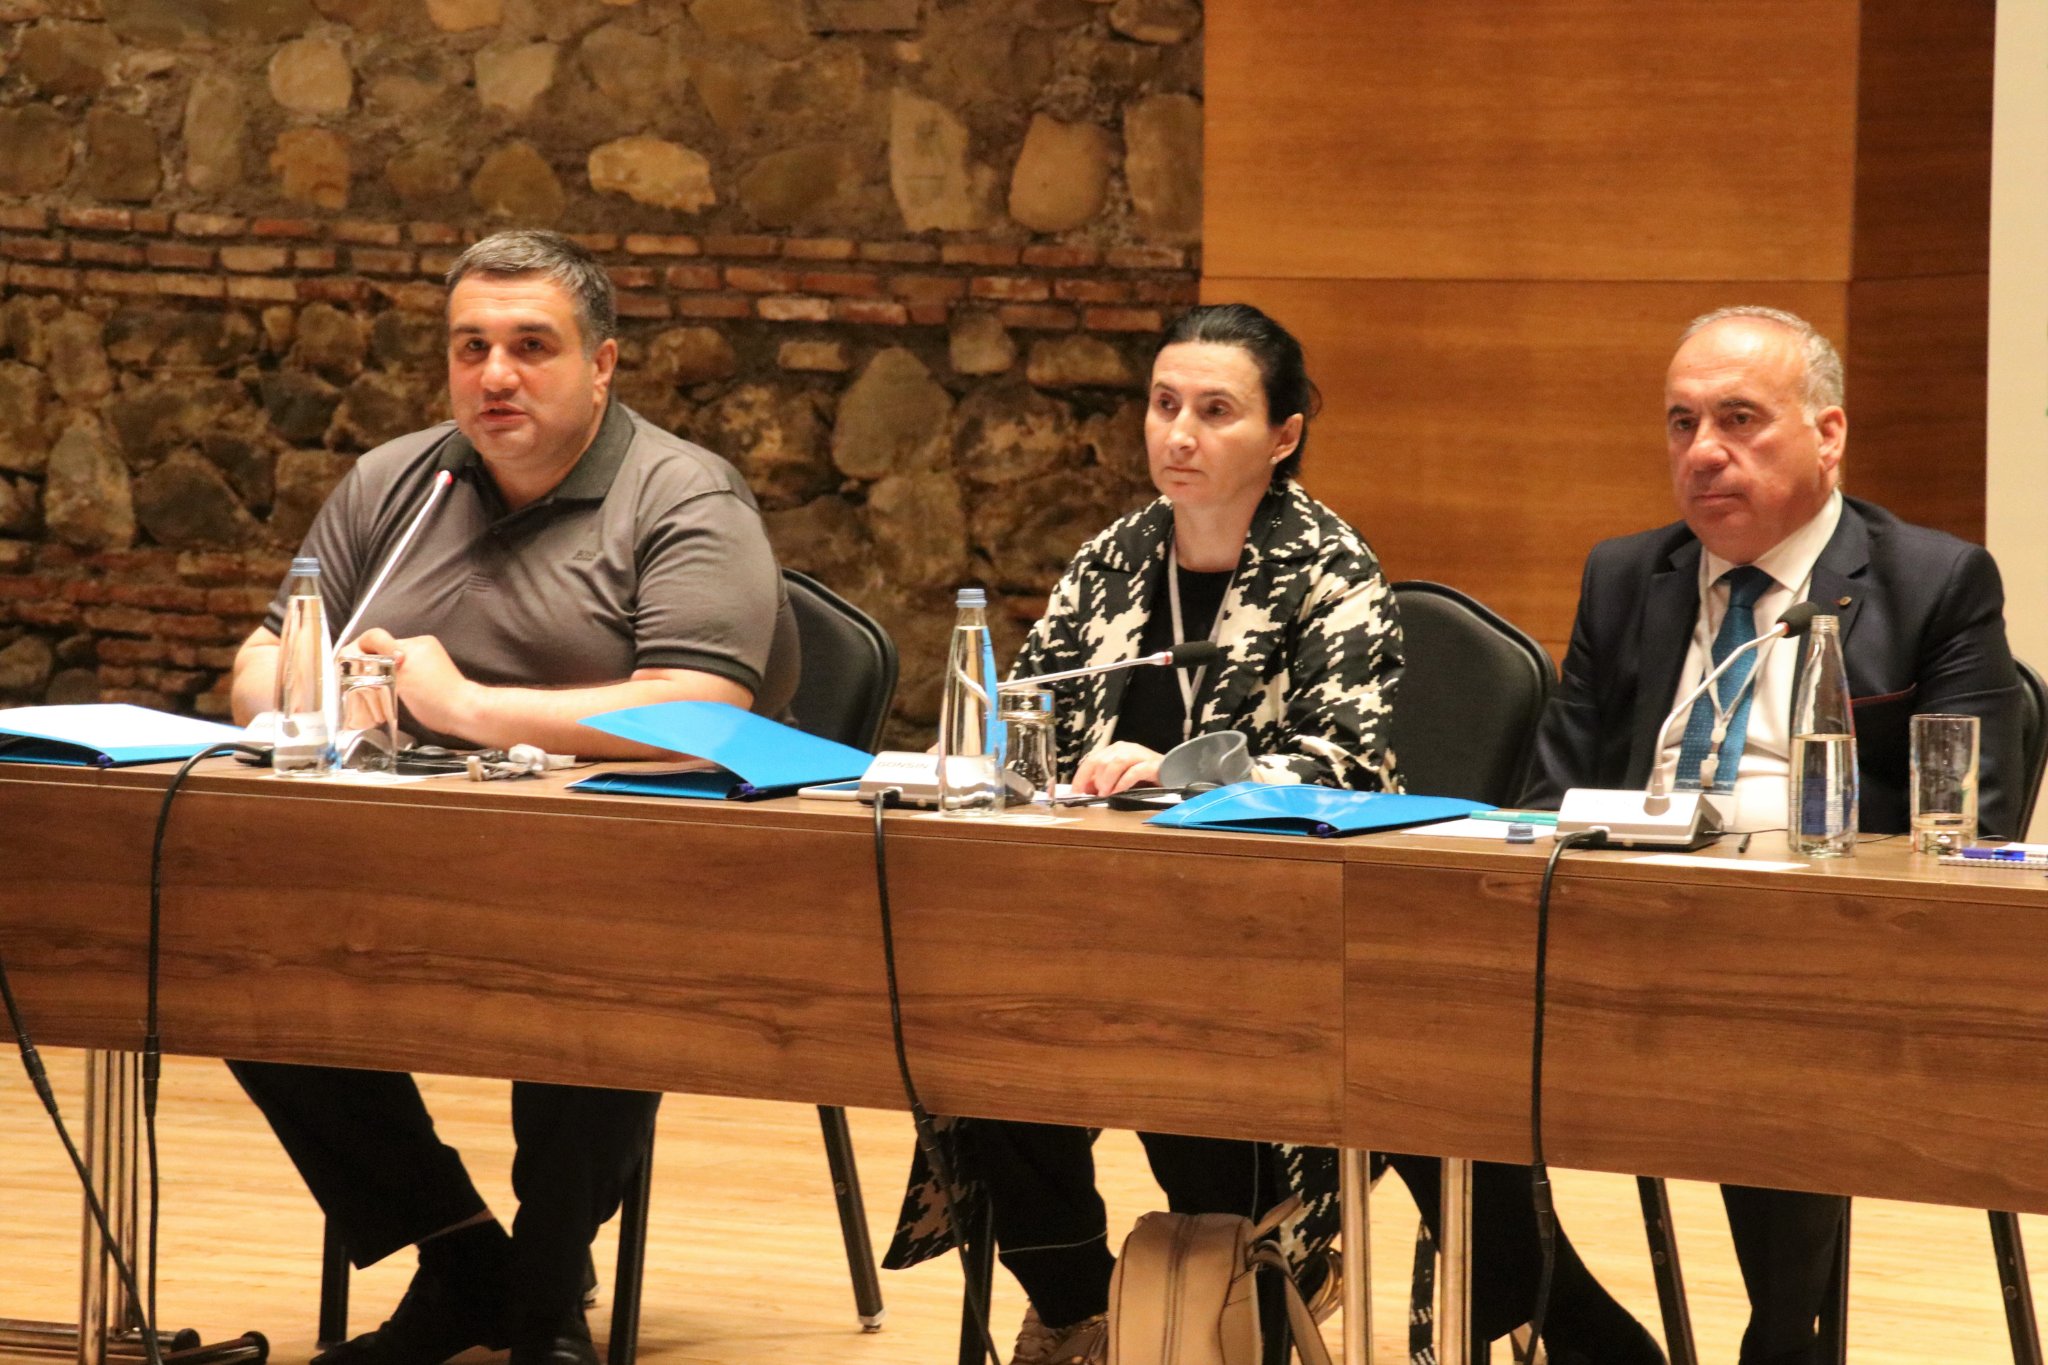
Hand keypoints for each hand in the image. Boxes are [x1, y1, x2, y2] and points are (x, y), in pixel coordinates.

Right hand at [353, 628, 476, 738]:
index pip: (375, 637)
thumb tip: (356, 650)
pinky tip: (389, 688)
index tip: (346, 662)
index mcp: (412, 644)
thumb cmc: (435, 697)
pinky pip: (404, 668)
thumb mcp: (402, 678)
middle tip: (355, 677)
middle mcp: (419, 646)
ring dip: (380, 670)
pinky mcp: (430, 671)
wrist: (463, 711)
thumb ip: (379, 661)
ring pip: (391, 660)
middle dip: (367, 661)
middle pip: (382, 648)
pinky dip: (394, 676)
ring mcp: (426, 658)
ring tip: (370, 685)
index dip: (357, 649)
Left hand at [1072, 742, 1163, 795]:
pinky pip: (1135, 771)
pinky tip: (1118, 792)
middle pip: (1102, 759)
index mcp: (1115, 751)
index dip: (1081, 777)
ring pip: (1117, 761)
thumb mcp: (1119, 780)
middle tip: (1094, 795)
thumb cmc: (1145, 779)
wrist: (1175, 775)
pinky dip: (1123, 782)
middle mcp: (1126, 749)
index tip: (1075, 793)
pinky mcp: (1153, 765)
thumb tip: (1085, 792)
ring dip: (1107, 779)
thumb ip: (1103, 783)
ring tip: (1105, 793)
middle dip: (1094, 778)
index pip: (1091, 760)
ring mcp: (1140, 755)